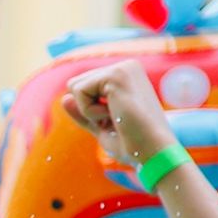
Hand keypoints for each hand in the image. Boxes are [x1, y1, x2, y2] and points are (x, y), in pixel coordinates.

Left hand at [62, 60, 175, 177]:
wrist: (152, 151)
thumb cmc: (133, 144)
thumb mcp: (102, 127)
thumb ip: (84, 113)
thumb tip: (64, 98)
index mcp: (127, 76)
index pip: (85, 88)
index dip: (91, 112)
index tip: (117, 121)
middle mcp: (126, 66)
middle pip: (76, 85)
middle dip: (87, 110)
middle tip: (115, 120)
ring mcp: (122, 67)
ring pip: (75, 87)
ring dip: (89, 111)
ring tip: (117, 117)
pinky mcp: (115, 74)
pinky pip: (79, 92)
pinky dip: (90, 111)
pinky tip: (114, 114)